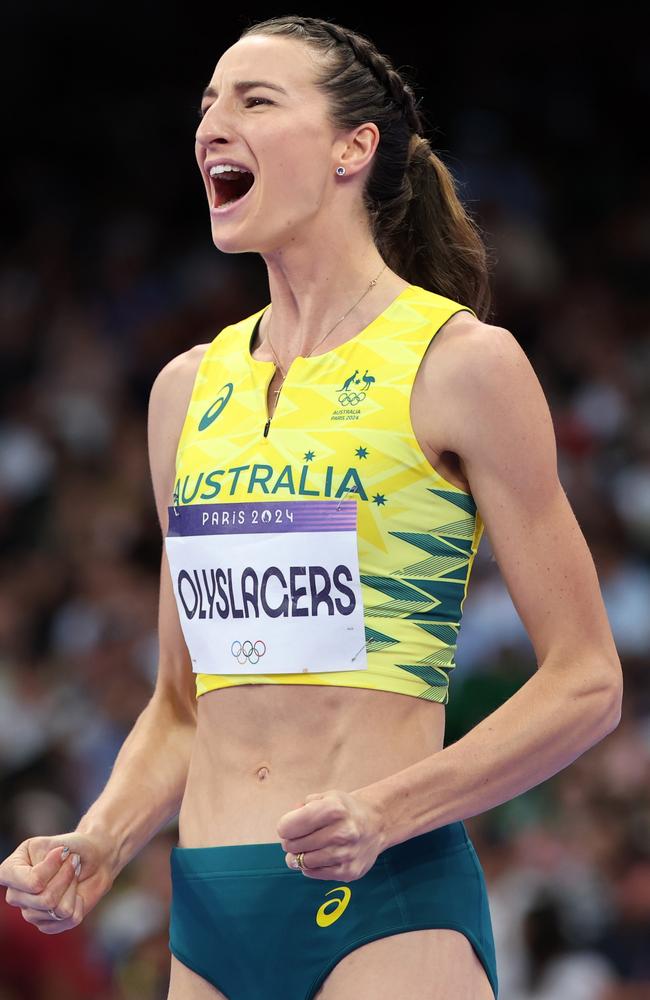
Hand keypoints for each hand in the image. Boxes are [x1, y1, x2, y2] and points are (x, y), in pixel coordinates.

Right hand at [0, 831, 116, 933]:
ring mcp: (30, 912)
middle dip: (66, 877)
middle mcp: (15, 895)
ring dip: (72, 888)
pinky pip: (68, 920)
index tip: (63, 851)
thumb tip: (41, 883)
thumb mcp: (59, 844)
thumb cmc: (74, 847)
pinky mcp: (47, 925)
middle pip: (44, 899)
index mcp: (10, 870)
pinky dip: (79, 903)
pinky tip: (75, 893)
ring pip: (57, 910)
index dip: (52, 868)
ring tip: (73, 875)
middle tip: (73, 862)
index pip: (31, 882)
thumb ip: (48, 862)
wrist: (93, 859)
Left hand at [277, 787, 385, 880]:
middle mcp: (341, 832)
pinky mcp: (348, 871)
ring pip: (303, 862)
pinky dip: (310, 867)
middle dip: (290, 842)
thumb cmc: (344, 810)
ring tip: (305, 848)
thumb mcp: (324, 798)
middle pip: (293, 845)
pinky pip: (314, 873)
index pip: (288, 826)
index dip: (284, 827)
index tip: (290, 826)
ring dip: (298, 856)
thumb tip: (286, 829)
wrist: (376, 824)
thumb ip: (301, 808)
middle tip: (297, 838)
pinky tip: (317, 857)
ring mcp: (346, 854)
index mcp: (332, 809)